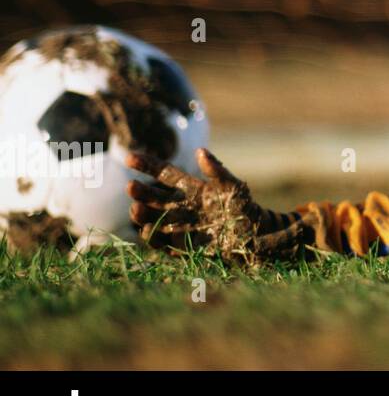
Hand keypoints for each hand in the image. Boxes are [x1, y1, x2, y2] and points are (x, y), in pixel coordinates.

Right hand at [125, 147, 316, 263]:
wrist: (253, 237)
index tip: (129, 156)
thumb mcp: (232, 186)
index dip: (146, 164)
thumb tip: (200, 151)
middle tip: (131, 187)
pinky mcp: (179, 245)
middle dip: (140, 192)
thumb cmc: (243, 207)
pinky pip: (160, 241)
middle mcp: (179, 205)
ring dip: (142, 214)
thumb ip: (216, 171)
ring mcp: (177, 225)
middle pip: (153, 197)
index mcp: (189, 187)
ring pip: (151, 218)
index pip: (163, 173)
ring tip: (137, 207)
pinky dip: (152, 236)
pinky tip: (148, 230)